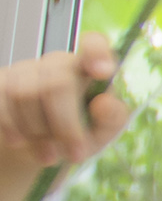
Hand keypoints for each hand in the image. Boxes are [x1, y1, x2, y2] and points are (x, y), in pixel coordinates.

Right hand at [0, 32, 129, 168]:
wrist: (40, 146)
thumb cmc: (79, 133)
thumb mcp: (102, 131)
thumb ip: (112, 118)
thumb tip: (104, 104)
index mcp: (88, 69)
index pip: (94, 44)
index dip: (97, 52)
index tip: (103, 71)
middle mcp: (57, 64)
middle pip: (56, 84)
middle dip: (66, 125)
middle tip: (75, 154)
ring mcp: (24, 71)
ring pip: (24, 94)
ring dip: (37, 131)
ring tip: (49, 155)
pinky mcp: (0, 84)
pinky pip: (1, 103)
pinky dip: (12, 128)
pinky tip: (20, 142)